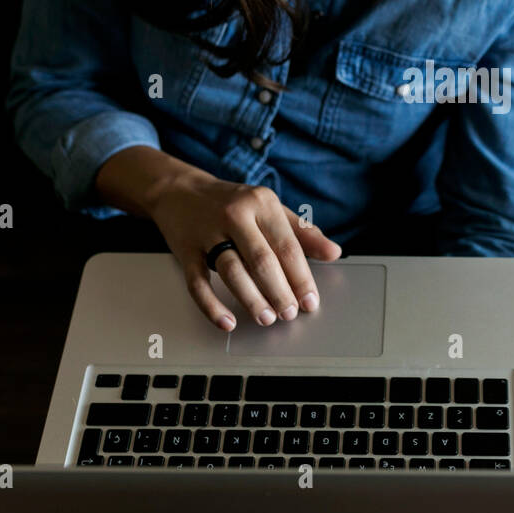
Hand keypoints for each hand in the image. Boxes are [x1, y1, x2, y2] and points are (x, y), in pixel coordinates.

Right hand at [146, 171, 341, 330]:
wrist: (180, 191)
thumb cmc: (233, 203)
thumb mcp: (270, 209)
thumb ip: (303, 232)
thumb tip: (334, 252)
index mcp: (262, 203)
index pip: (287, 246)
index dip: (302, 278)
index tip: (310, 302)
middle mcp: (235, 214)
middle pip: (262, 259)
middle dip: (280, 292)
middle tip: (290, 315)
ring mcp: (208, 232)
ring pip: (232, 271)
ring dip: (252, 299)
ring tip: (267, 318)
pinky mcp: (186, 250)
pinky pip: (198, 283)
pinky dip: (212, 305)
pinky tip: (227, 321)